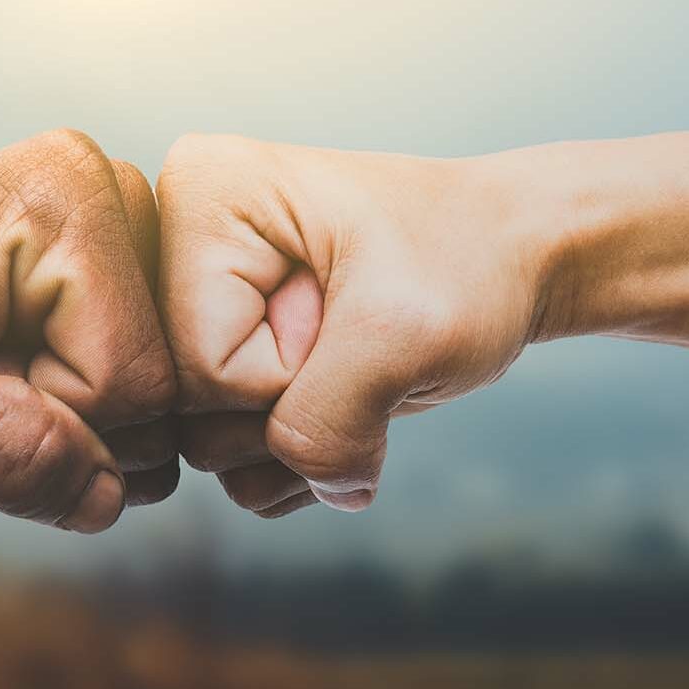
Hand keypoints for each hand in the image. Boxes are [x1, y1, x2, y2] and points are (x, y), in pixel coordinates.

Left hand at [0, 130, 178, 531]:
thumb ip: (0, 452)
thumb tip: (107, 500)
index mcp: (69, 197)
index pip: (133, 379)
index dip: (48, 420)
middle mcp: (114, 200)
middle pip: (160, 388)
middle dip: (65, 423)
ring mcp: (117, 239)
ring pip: (155, 402)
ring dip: (68, 425)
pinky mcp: (107, 280)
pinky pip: (136, 394)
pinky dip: (72, 416)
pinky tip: (6, 376)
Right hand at [157, 134, 552, 514]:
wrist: (509, 257)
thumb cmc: (466, 260)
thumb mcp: (405, 336)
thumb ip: (329, 424)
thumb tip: (318, 489)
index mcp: (200, 198)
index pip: (196, 363)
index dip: (285, 375)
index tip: (346, 317)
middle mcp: (179, 243)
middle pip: (189, 407)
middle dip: (291, 407)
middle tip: (356, 341)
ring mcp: (200, 305)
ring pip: (206, 443)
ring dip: (302, 441)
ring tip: (360, 370)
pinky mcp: (228, 351)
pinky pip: (233, 458)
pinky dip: (304, 456)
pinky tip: (351, 399)